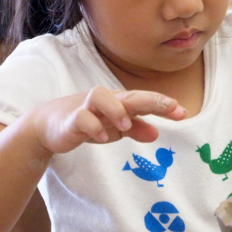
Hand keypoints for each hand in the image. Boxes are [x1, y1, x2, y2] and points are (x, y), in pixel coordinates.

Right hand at [31, 86, 187, 154]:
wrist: (49, 124)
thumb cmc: (88, 121)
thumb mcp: (114, 128)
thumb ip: (135, 129)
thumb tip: (156, 134)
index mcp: (119, 103)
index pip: (144, 101)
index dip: (163, 105)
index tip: (183, 112)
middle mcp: (106, 101)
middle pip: (130, 95)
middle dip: (152, 100)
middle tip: (172, 107)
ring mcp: (87, 108)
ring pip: (102, 98)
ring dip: (117, 109)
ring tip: (127, 124)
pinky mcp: (71, 119)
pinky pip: (82, 119)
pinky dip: (92, 126)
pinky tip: (101, 136)